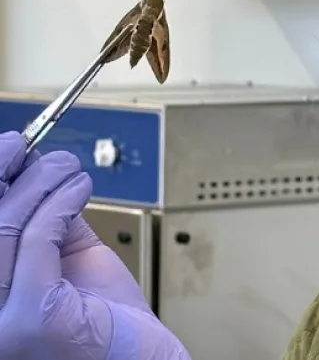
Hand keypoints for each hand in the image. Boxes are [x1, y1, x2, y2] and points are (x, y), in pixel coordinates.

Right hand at [0, 131, 190, 359]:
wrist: (139, 359)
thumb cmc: (102, 320)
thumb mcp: (60, 261)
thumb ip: (40, 224)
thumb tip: (30, 168)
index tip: (6, 147)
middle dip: (0, 171)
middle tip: (28, 145)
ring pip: (2, 225)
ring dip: (41, 182)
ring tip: (69, 169)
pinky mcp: (30, 320)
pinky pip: (38, 239)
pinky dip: (61, 202)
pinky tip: (80, 188)